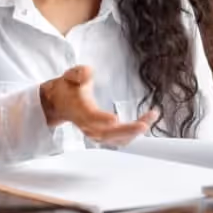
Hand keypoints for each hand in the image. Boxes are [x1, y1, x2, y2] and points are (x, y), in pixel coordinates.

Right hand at [39, 65, 157, 146]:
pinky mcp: (104, 136)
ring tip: (152, 116)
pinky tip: (147, 121)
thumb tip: (86, 73)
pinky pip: (120, 139)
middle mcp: (88, 125)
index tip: (115, 119)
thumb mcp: (70, 76)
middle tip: (144, 124)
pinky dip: (134, 133)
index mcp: (80, 110)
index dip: (102, 119)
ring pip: (117, 139)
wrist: (60, 104)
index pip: (90, 117)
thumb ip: (78, 73)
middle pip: (107, 134)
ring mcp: (96, 133)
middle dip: (127, 131)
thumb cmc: (68, 89)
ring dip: (135, 131)